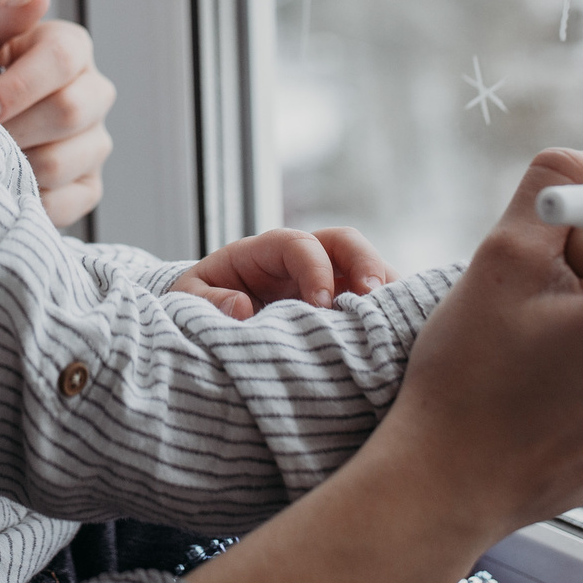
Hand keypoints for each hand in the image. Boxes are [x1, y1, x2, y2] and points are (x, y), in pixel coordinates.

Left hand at [0, 0, 115, 227]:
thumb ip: (2, 14)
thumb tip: (38, 2)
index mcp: (71, 47)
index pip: (63, 59)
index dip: (20, 85)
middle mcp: (93, 93)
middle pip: (69, 112)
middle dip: (14, 128)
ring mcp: (95, 143)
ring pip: (61, 162)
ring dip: (14, 165)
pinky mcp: (87, 186)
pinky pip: (64, 203)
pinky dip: (26, 200)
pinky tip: (0, 187)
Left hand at [172, 227, 399, 319]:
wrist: (207, 326)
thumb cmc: (199, 308)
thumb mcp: (187, 302)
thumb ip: (207, 302)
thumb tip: (242, 306)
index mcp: (263, 252)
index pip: (298, 243)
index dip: (315, 268)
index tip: (320, 305)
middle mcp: (301, 261)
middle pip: (344, 242)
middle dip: (364, 264)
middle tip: (372, 298)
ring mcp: (326, 282)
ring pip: (368, 271)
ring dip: (385, 292)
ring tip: (394, 323)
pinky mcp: (341, 308)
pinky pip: (373, 304)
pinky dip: (387, 317)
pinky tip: (394, 340)